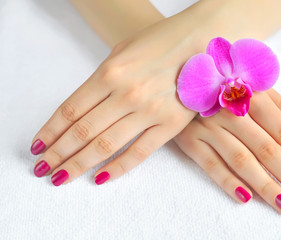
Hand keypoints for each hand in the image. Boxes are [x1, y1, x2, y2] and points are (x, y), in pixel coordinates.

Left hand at [31, 19, 197, 184]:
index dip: (50, 132)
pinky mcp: (171, 124)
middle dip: (58, 154)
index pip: (70, 110)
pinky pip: (140, 152)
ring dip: (79, 164)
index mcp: (110, 72)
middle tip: (43, 170)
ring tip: (61, 177)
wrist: (201, 42)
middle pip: (83, 131)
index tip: (38, 148)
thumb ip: (100, 80)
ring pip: (106, 145)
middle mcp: (126, 93)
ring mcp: (150, 110)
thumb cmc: (159, 43)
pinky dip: (118, 168)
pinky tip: (100, 178)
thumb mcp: (121, 52)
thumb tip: (81, 110)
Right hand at [174, 89, 280, 213]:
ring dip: (265, 185)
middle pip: (267, 148)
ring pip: (241, 159)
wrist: (179, 77)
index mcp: (251, 94)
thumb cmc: (223, 83)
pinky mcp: (189, 139)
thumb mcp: (253, 85)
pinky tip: (246, 197)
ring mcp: (207, 125)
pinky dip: (228, 181)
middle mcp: (229, 110)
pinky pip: (210, 164)